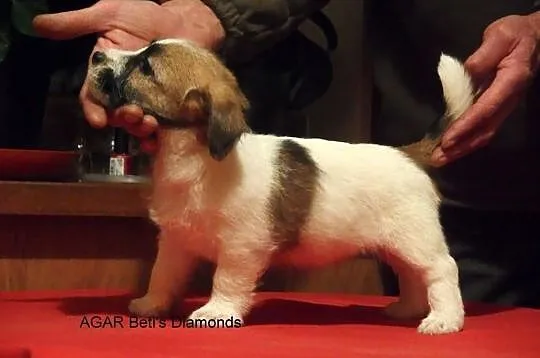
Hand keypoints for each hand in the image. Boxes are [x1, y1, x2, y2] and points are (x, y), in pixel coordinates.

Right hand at [33, 0, 224, 152]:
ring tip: (150, 122)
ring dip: (141, 128)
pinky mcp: (170, 104)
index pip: (93, 97)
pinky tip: (162, 137)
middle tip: (133, 114)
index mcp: (106, 73)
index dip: (93, 110)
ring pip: (139, 123)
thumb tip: (38, 24)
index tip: (97, 120)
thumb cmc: (145, 16)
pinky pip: (163, 126)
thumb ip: (77, 23)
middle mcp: (125, 90)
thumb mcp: (109, 14)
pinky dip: (161, 136)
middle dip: (122, 120)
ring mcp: (148, 99)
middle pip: (116, 114)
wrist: (184, 20)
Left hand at [432, 12, 539, 164]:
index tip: (447, 140)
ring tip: (440, 159)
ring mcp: (504, 106)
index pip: (486, 109)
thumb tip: (466, 73)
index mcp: (511, 82)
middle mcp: (509, 99)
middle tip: (438, 158)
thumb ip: (483, 56)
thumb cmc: (515, 35)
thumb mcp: (499, 37)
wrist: (534, 38)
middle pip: (485, 130)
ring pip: (485, 133)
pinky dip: (466, 140)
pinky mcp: (498, 107)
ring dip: (462, 148)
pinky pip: (483, 128)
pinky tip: (451, 147)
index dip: (466, 126)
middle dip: (461, 146)